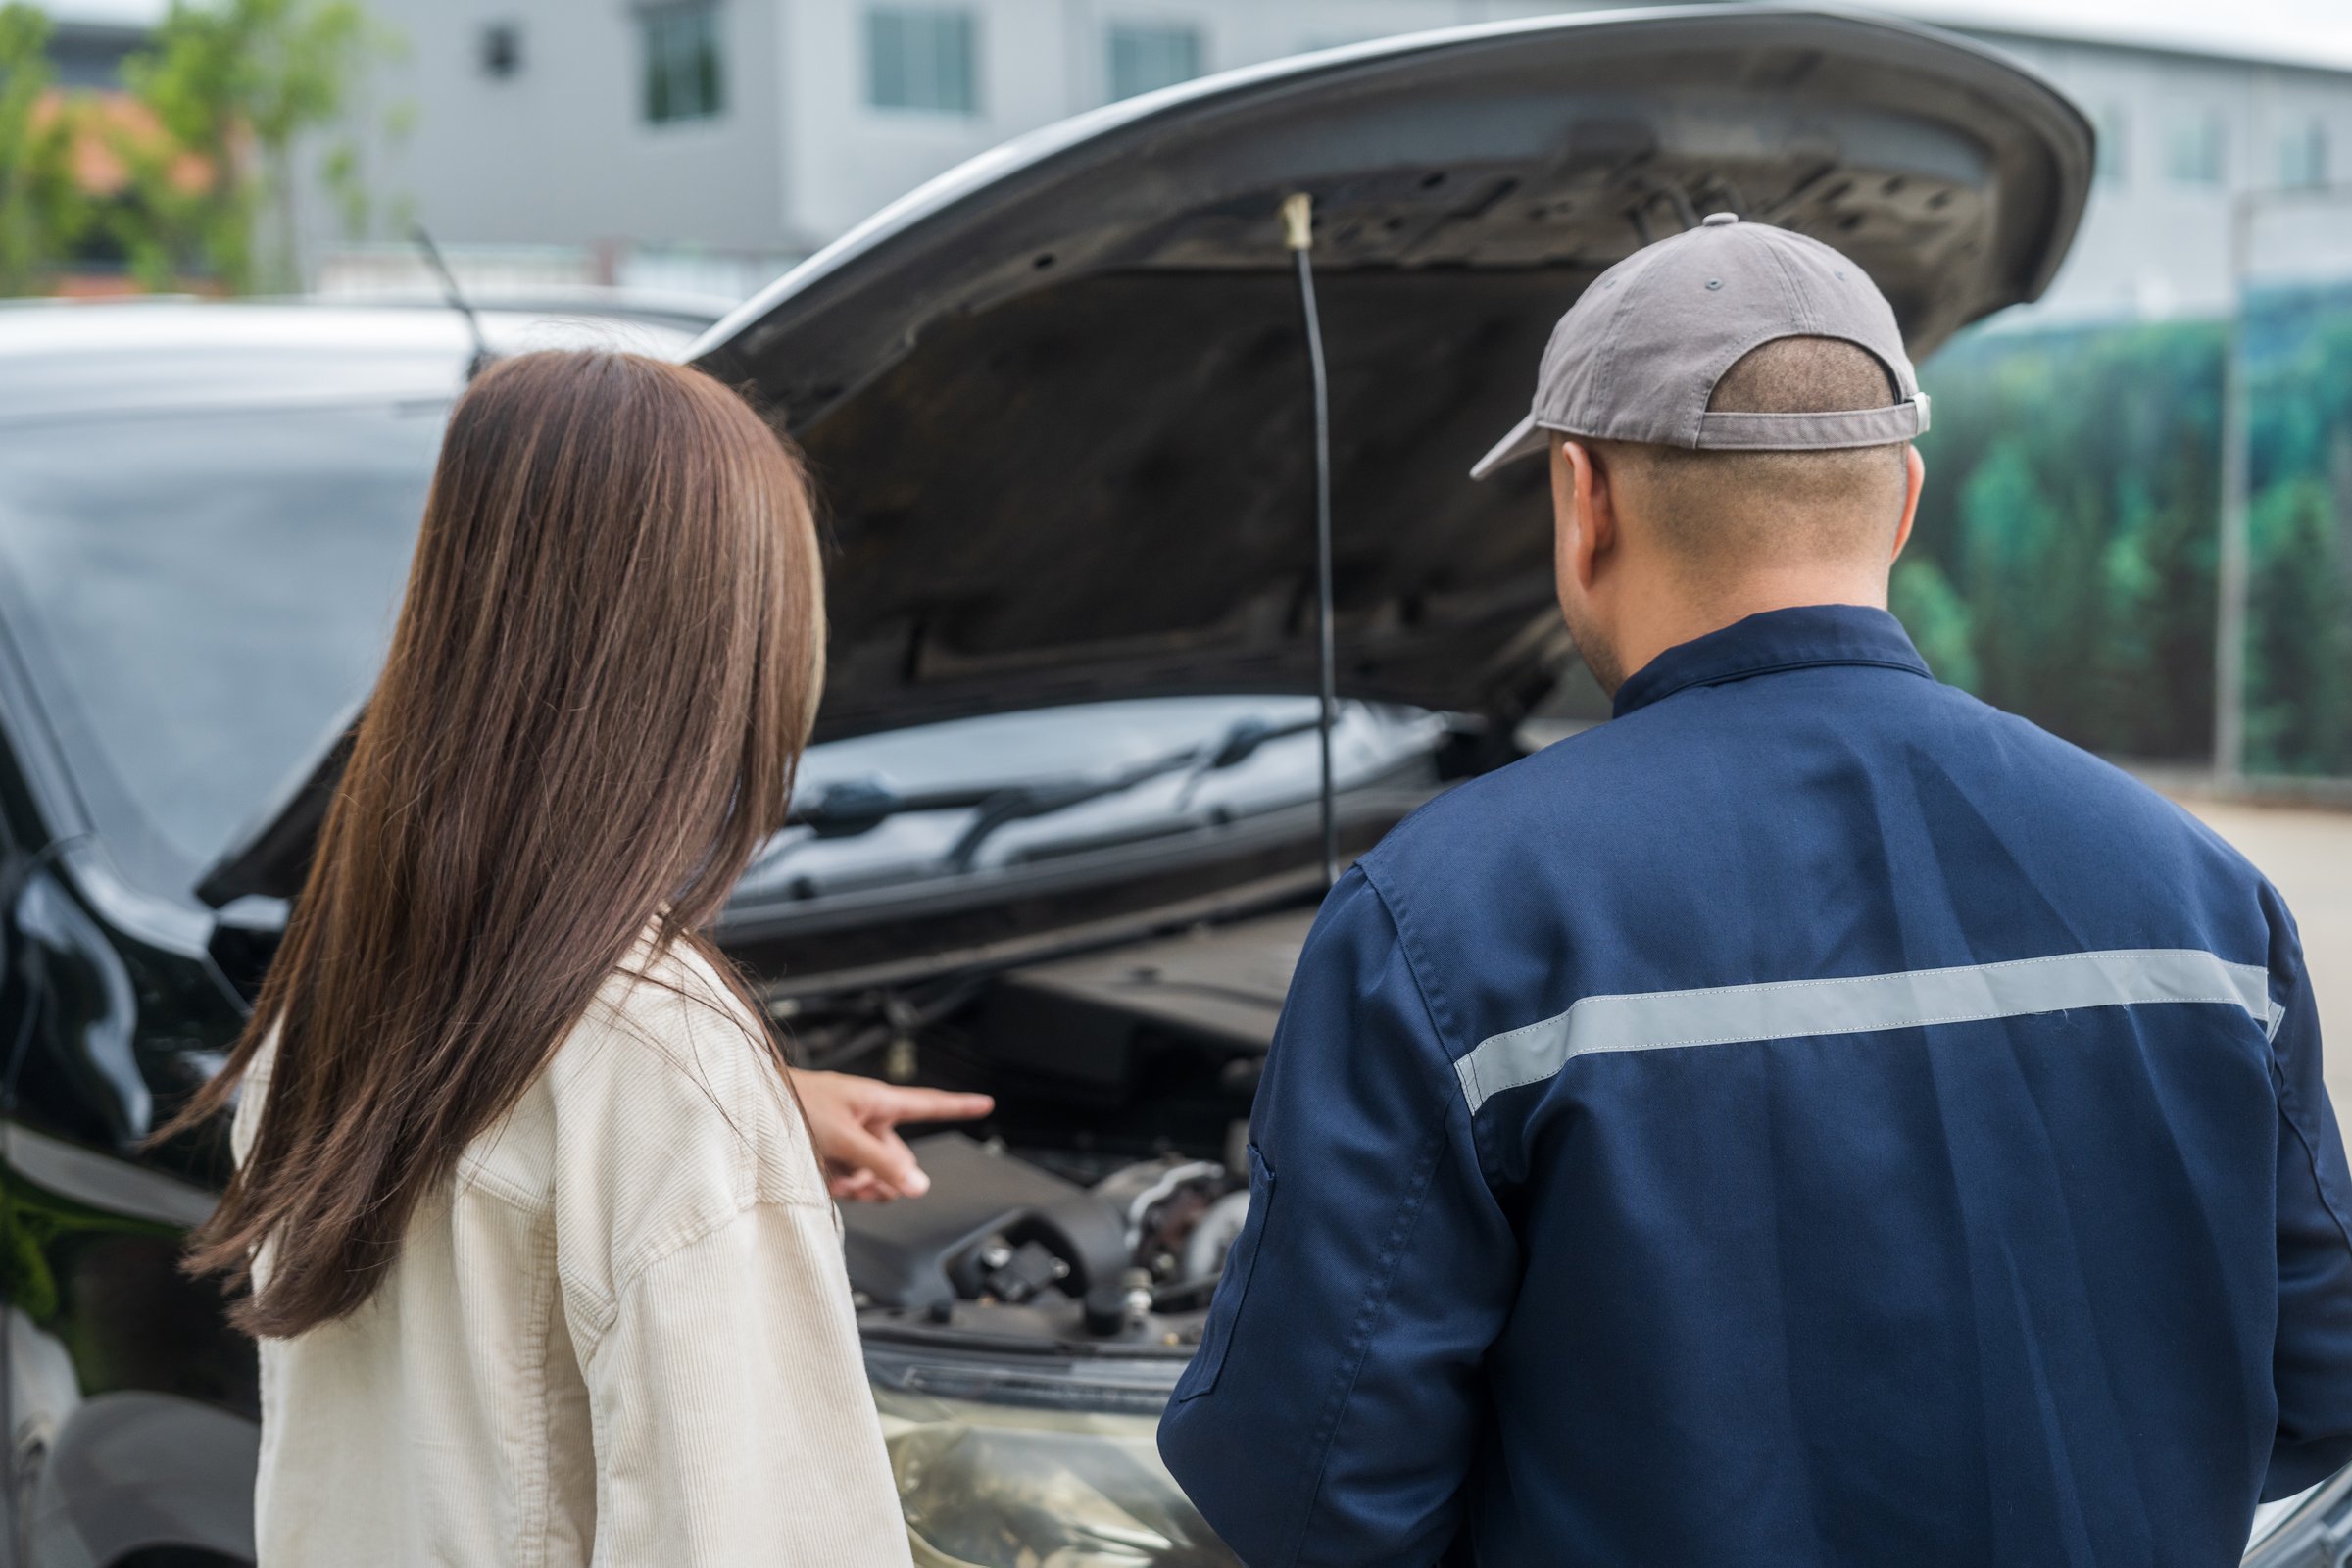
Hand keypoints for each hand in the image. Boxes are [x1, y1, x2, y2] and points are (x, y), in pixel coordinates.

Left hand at [789, 1069, 993, 1201]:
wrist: (748, 1110)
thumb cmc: (789, 1104)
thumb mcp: (844, 1137)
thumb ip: (882, 1163)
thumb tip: (918, 1184)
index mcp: (877, 1100)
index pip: (929, 1104)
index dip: (959, 1106)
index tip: (985, 1103)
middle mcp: (866, 1117)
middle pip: (897, 1155)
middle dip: (886, 1175)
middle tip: (864, 1183)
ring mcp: (848, 1136)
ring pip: (873, 1171)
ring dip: (862, 1183)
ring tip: (837, 1180)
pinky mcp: (829, 1152)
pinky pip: (850, 1177)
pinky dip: (842, 1185)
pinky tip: (825, 1183)